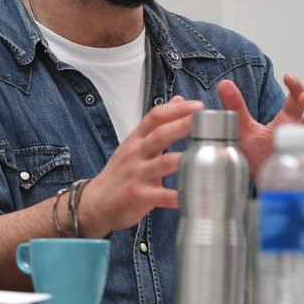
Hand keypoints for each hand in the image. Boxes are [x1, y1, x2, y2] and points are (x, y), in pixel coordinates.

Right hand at [77, 97, 202, 237]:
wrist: (95, 203)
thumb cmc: (119, 174)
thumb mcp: (134, 145)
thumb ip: (157, 125)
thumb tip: (179, 100)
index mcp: (136, 140)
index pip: (154, 117)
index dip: (176, 109)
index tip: (198, 106)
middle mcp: (135, 154)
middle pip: (160, 135)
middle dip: (183, 126)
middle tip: (205, 121)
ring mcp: (136, 175)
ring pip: (163, 163)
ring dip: (185, 159)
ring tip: (208, 157)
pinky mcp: (138, 196)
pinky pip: (162, 196)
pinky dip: (179, 196)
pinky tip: (196, 196)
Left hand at [217, 72, 303, 179]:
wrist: (254, 180)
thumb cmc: (253, 153)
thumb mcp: (242, 126)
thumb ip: (235, 106)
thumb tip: (224, 83)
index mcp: (287, 121)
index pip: (298, 100)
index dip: (297, 87)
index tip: (288, 76)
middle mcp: (297, 134)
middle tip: (302, 95)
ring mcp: (300, 151)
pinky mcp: (297, 168)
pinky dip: (303, 152)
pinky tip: (297, 146)